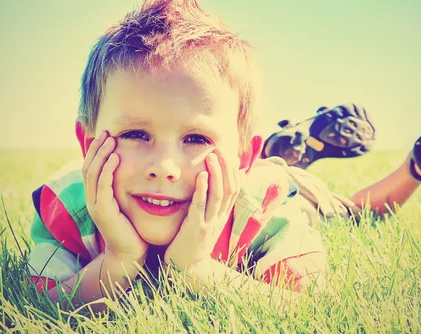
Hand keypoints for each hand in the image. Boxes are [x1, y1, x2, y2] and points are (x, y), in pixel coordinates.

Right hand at [83, 131, 148, 265]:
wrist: (131, 253)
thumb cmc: (132, 227)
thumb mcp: (125, 203)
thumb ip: (124, 187)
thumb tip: (133, 169)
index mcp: (96, 196)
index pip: (91, 168)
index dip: (96, 150)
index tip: (105, 134)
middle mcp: (92, 199)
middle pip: (88, 167)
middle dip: (96, 148)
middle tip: (106, 132)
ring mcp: (96, 206)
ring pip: (93, 174)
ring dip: (101, 155)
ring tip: (110, 140)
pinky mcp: (104, 212)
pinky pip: (103, 187)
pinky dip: (107, 170)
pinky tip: (115, 158)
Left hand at [164, 149, 239, 272]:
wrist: (185, 271)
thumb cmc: (190, 242)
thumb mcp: (205, 221)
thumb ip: (208, 204)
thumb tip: (208, 182)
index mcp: (223, 215)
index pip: (235, 188)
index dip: (233, 169)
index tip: (227, 153)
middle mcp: (220, 218)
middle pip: (230, 188)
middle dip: (226, 166)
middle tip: (219, 149)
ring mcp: (210, 224)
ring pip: (219, 194)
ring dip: (216, 173)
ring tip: (210, 156)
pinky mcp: (197, 229)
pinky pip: (201, 206)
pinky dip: (202, 189)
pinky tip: (201, 176)